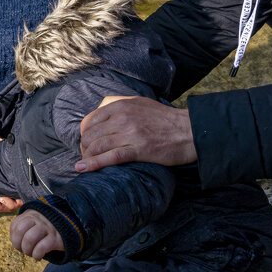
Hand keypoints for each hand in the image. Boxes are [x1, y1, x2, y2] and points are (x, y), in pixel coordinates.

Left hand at [10, 211, 64, 259]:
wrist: (72, 226)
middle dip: (18, 244)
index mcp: (32, 213)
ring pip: (29, 239)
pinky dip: (36, 255)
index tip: (19, 244)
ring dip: (27, 250)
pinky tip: (38, 257)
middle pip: (20, 231)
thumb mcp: (36, 221)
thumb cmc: (49, 227)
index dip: (14, 238)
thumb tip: (15, 241)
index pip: (15, 225)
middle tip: (24, 250)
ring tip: (31, 254)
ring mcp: (48, 227)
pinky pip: (41, 247)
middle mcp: (39, 218)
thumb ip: (25, 227)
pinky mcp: (56, 237)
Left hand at [77, 95, 196, 171]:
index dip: (84, 134)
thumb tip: (101, 110)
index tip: (87, 143)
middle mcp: (122, 118)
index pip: (90, 120)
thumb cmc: (165, 118)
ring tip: (86, 164)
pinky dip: (94, 164)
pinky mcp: (139, 149)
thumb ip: (119, 105)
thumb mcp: (139, 103)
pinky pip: (110, 157)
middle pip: (90, 135)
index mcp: (121, 105)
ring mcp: (130, 133)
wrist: (189, 130)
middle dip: (85, 148)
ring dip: (87, 157)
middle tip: (88, 156)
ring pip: (97, 146)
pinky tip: (83, 168)